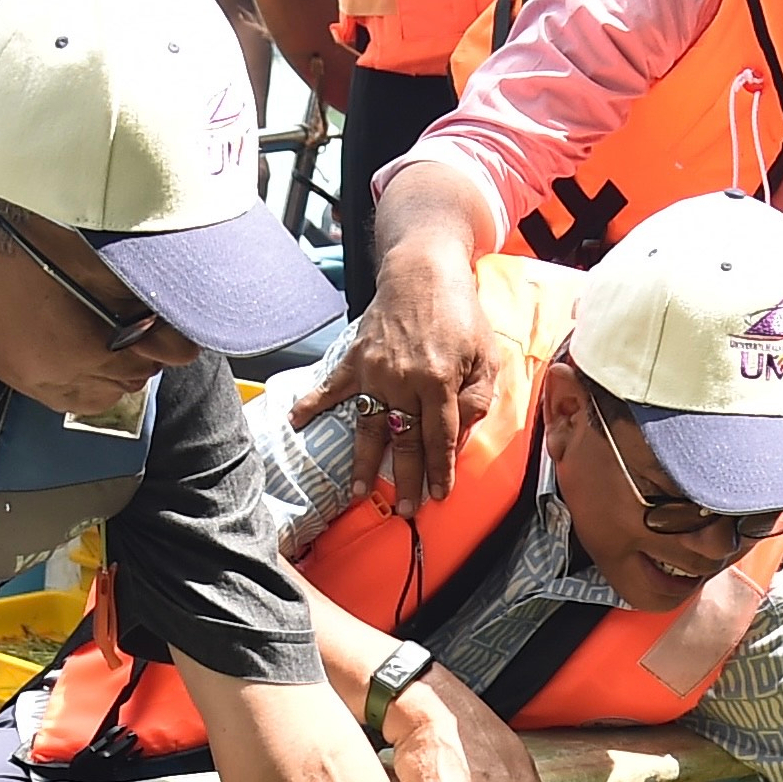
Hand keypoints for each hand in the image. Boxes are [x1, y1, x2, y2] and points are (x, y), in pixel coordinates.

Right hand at [304, 237, 492, 515]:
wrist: (424, 271)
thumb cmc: (460, 313)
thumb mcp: (485, 355)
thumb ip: (477, 396)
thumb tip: (461, 433)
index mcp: (439, 380)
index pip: (440, 437)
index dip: (439, 469)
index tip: (439, 494)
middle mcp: (403, 380)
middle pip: (404, 440)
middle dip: (405, 479)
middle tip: (407, 510)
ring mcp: (375, 371)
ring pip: (368, 425)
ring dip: (362, 462)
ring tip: (356, 492)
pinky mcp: (355, 358)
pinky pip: (331, 387)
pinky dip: (312, 404)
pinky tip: (297, 423)